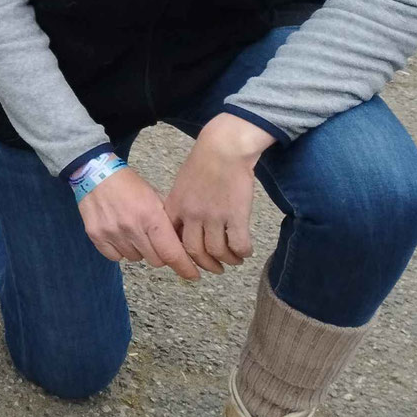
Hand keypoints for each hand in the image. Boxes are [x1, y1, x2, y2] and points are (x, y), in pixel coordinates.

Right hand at [77, 165, 198, 280]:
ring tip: (133, 231)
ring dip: (139, 250)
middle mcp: (131, 227)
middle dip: (160, 253)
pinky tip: (119, 234)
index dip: (185, 268)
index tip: (193, 276)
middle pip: (156, 260)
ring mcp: (112, 233)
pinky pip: (115, 257)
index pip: (172, 253)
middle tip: (154, 239)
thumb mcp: (156, 198)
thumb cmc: (130, 186)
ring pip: (136, 259)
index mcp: (151, 216)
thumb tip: (185, 248)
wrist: (95, 174)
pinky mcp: (96, 236)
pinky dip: (120, 250)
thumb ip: (169, 223)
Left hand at [164, 114, 274, 274]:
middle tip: (216, 269)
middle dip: (206, 264)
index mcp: (175, 206)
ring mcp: (213, 216)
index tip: (189, 263)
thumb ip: (180, 206)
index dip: (180, 256)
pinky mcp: (235, 215)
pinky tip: (245, 252)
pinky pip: (238, 244)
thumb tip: (182, 226)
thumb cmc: (204, 162)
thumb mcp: (181, 184)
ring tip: (234, 260)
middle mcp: (192, 214)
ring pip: (217, 251)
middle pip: (194, 251)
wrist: (224, 147)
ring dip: (227, 260)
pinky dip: (242, 252)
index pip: (172, 240)